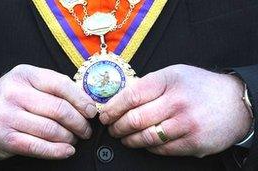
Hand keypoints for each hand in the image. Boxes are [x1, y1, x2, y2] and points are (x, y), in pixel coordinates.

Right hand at [0, 64, 96, 159]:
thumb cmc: (12, 98)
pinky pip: (38, 147)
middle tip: (86, 130)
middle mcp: (15, 93)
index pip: (61, 84)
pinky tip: (67, 150)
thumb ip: (54, 87)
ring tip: (74, 138)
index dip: (81, 100)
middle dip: (79, 122)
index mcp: (26, 75)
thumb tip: (85, 101)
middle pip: (58, 109)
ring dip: (70, 137)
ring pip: (51, 130)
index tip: (92, 111)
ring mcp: (9, 116)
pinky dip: (57, 151)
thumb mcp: (29, 82)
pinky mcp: (6, 138)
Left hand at [100, 64, 251, 156]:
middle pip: (135, 119)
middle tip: (112, 128)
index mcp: (169, 80)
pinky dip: (147, 147)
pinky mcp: (193, 143)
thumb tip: (122, 99)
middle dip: (117, 127)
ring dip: (129, 140)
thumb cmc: (201, 87)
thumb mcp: (175, 74)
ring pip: (146, 137)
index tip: (105, 114)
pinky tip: (144, 142)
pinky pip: (161, 149)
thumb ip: (149, 84)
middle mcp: (177, 101)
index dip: (113, 108)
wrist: (235, 102)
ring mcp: (186, 124)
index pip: (131, 95)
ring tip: (124, 137)